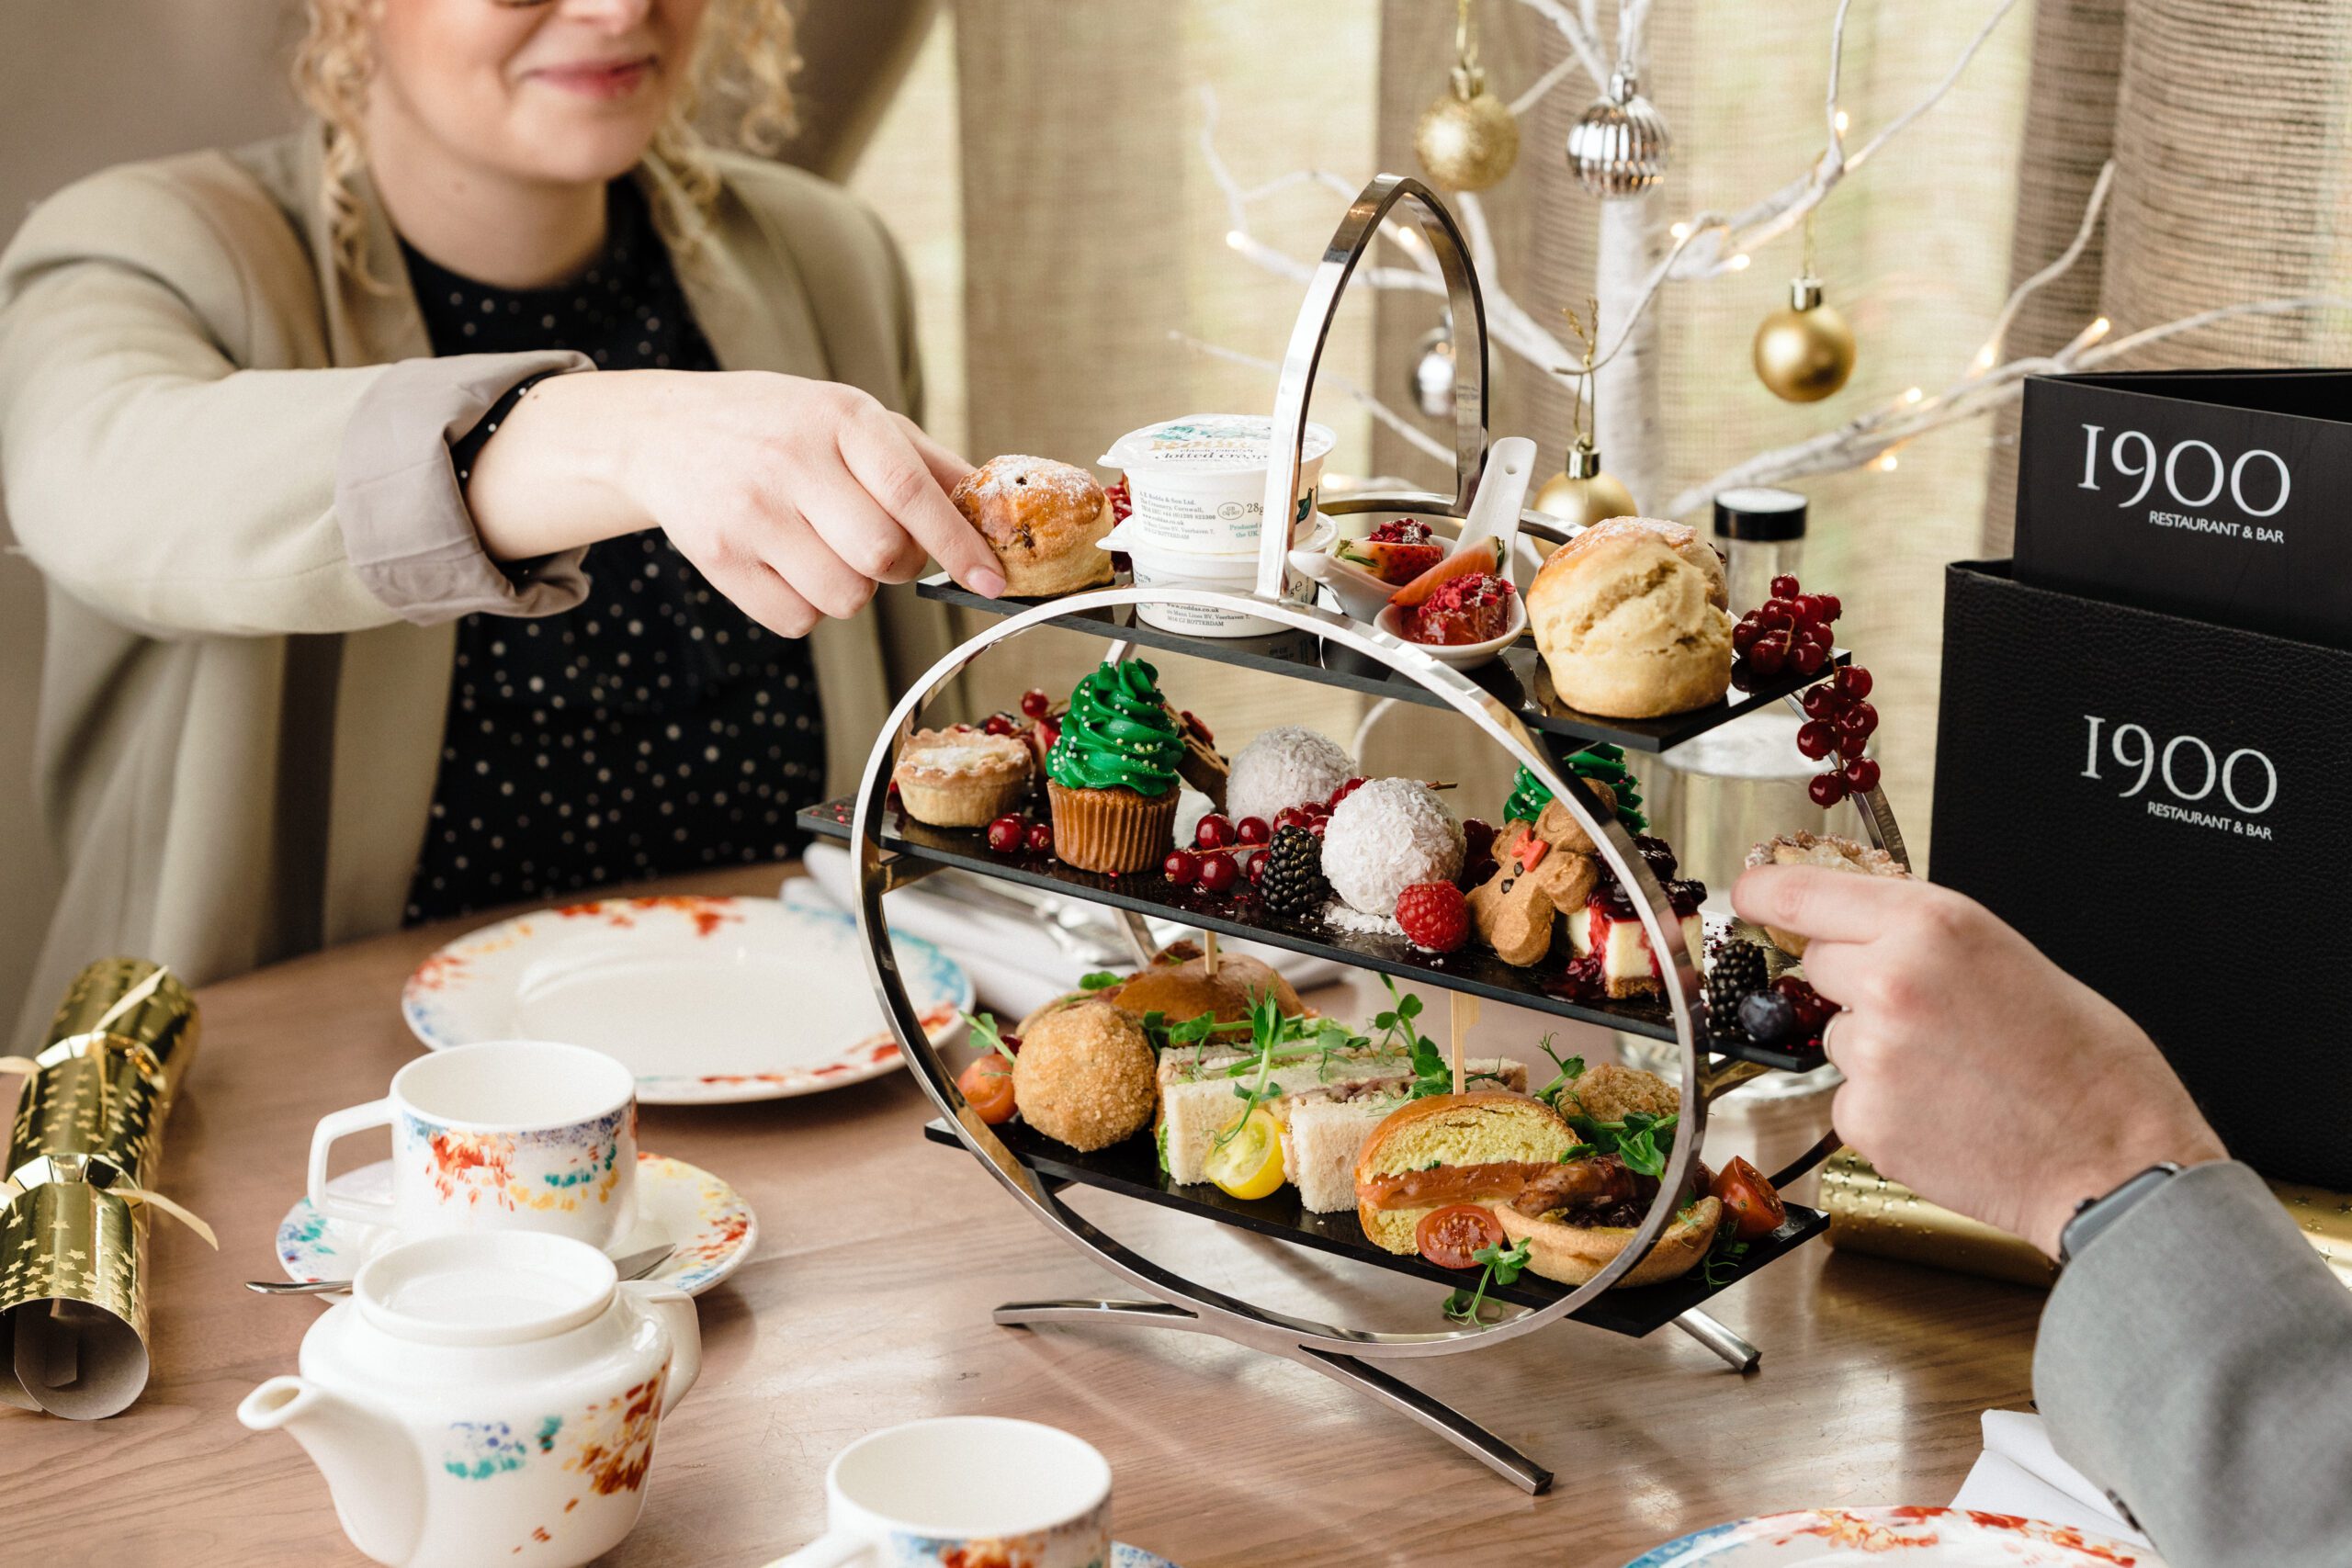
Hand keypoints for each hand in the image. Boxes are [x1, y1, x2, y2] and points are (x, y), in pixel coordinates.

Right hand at [466, 369, 1002, 634]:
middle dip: (898, 566)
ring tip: (825, 548)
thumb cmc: (781, 427)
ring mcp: (750, 512)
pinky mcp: (719, 559)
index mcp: (839, 417)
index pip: (911, 490)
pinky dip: (808, 607)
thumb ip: (926, 464)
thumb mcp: (852, 419)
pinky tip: (789, 564)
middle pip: (882, 556)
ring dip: (852, 588)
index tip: (991, 580)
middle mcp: (791, 460)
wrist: (666, 432)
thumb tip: (994, 511)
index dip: (958, 543)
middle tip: (880, 545)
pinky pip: (798, 622)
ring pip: (844, 598)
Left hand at [1732, 866, 2225, 1258]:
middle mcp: (1890, 979)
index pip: (1807, 893)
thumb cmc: (2090, 1067)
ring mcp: (1871, 1053)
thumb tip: (1868, 933)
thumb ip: (1929, 940)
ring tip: (1956, 1075)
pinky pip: (1849, 1098)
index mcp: (1933, 925)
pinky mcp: (1864, 1119)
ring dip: (1876, 1051)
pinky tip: (1946, 1115)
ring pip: (1837, 1035)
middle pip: (1819, 965)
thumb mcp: (2011, 959)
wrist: (2117, 1163)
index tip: (1747, 893)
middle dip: (1855, 984)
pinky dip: (1885, 1108)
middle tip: (1929, 1017)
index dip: (1768, 892)